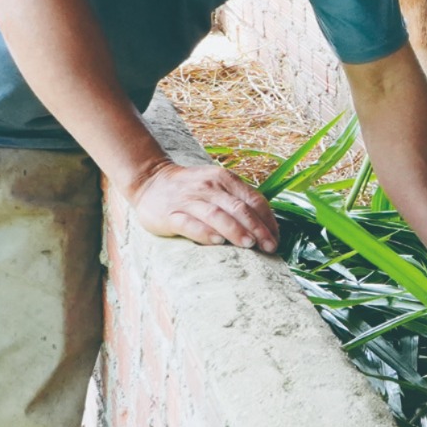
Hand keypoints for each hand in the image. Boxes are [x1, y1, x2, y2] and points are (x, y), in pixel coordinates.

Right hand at [131, 159, 278, 251]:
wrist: (151, 181)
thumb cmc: (192, 190)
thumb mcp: (217, 186)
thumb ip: (238, 201)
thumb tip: (267, 227)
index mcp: (224, 179)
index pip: (253, 199)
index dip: (268, 220)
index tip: (276, 238)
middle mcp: (208, 188)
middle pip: (238, 208)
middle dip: (257, 228)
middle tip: (269, 246)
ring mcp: (189, 200)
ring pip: (217, 215)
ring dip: (235, 230)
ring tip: (249, 245)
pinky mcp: (170, 214)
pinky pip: (189, 224)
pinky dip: (204, 233)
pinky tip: (217, 242)